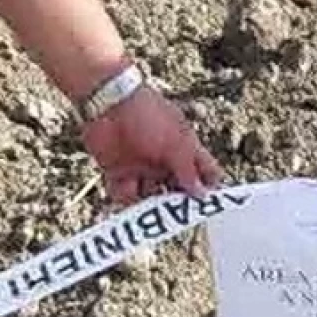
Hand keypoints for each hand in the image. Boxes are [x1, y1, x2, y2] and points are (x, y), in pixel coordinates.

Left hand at [81, 85, 222, 206]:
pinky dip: (125, 198)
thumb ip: (188, 170)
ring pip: (150, 196)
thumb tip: (202, 194)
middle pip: (176, 190)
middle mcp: (164, 160)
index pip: (203, 171)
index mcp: (184, 149)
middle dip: (176, 204)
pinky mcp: (118, 171)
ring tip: (148, 208)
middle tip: (175, 214)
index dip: (207, 188)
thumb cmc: (148, 115)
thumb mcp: (176, 143)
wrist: (108, 103)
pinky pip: (125, 194)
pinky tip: (126, 196)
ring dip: (150, 205)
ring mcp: (142, 166)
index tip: (206, 206)